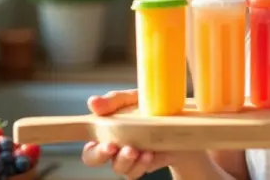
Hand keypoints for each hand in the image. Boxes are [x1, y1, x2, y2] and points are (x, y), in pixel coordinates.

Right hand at [80, 90, 200, 179]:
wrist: (181, 117)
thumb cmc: (150, 106)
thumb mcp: (133, 97)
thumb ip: (113, 100)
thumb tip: (93, 102)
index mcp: (105, 130)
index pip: (89, 146)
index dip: (92, 148)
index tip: (105, 143)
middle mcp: (113, 147)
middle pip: (95, 159)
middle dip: (102, 155)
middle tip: (113, 147)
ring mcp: (129, 158)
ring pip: (119, 168)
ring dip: (125, 160)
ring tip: (136, 150)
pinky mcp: (144, 163)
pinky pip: (137, 171)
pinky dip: (142, 164)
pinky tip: (149, 154)